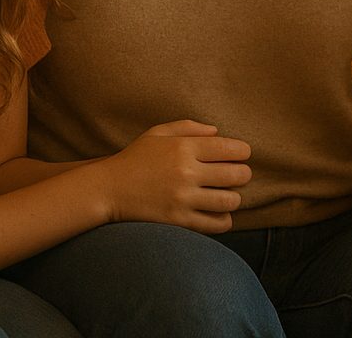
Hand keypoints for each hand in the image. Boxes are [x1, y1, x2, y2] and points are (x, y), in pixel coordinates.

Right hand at [95, 120, 252, 232]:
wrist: (108, 190)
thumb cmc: (134, 159)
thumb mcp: (158, 133)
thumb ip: (189, 127)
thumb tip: (218, 132)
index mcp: (184, 147)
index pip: (230, 148)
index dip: (243, 151)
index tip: (242, 155)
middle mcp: (186, 172)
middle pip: (236, 174)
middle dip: (243, 174)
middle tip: (238, 175)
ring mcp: (183, 198)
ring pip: (230, 201)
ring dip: (234, 198)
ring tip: (227, 195)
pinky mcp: (178, 220)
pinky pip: (216, 224)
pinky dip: (224, 220)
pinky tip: (219, 213)